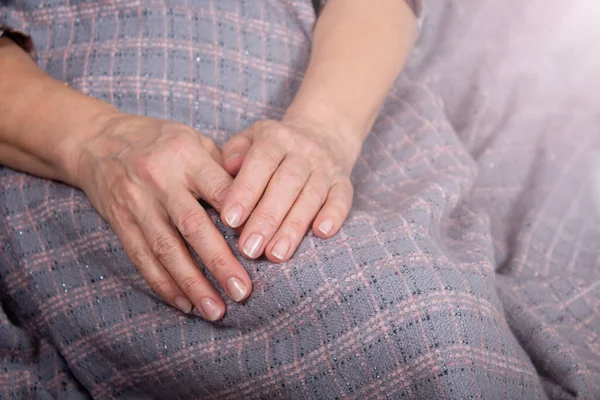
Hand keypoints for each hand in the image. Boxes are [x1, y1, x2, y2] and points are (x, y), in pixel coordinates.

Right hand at [73, 113, 251, 320]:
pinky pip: (142, 258)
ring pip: (167, 250)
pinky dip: (163, 284)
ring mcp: (137, 204)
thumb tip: (259, 201)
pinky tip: (184, 304)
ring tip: (216, 310)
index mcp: (186, 156)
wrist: (97, 141)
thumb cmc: (159, 141)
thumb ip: (223, 168)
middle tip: (243, 292)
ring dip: (193, 284)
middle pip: (193, 226)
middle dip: (220, 263)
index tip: (262, 245)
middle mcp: (161, 181)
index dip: (241, 217)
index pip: (219, 189)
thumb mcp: (194, 139)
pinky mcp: (120, 223)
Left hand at [220, 117, 359, 262]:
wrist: (323, 131)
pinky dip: (334, 216)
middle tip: (249, 248)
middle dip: (266, 219)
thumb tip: (229, 168)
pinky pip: (342, 199)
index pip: (260, 162)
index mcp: (275, 138)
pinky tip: (322, 233)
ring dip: (293, 228)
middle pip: (286, 184)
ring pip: (311, 197)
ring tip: (276, 255)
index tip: (230, 220)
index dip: (245, 191)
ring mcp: (326, 167)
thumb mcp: (250, 137)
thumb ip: (234, 152)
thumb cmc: (273, 145)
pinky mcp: (344, 183)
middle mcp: (303, 151)